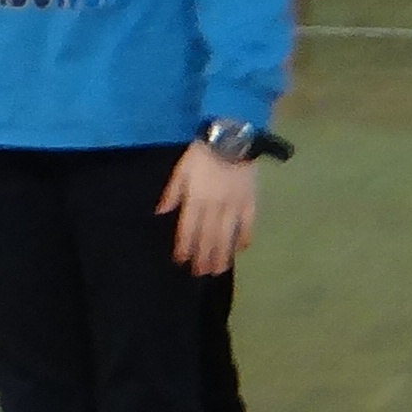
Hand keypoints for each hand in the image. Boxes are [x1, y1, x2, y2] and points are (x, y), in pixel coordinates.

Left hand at [159, 144, 258, 275]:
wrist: (232, 138)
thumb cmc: (202, 153)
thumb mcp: (181, 170)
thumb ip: (172, 193)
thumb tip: (160, 212)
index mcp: (195, 199)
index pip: (188, 229)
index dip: (184, 246)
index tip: (181, 261)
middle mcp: (215, 206)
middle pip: (208, 237)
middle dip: (203, 257)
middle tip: (200, 273)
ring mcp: (235, 205)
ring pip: (227, 235)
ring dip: (222, 254)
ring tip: (218, 270)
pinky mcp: (250, 200)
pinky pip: (248, 222)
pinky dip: (245, 236)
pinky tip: (241, 249)